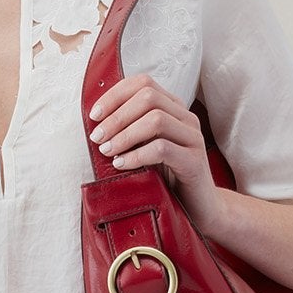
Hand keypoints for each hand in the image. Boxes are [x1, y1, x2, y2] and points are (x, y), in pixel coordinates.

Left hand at [87, 72, 219, 228]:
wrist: (198, 208)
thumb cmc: (166, 179)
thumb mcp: (145, 150)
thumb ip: (130, 133)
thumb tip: (96, 126)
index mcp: (173, 109)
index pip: (143, 83)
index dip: (115, 95)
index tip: (94, 116)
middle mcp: (185, 118)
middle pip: (148, 97)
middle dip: (117, 116)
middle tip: (97, 137)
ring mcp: (193, 138)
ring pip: (156, 120)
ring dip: (125, 135)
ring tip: (107, 151)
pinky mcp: (194, 161)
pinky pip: (162, 149)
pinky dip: (137, 155)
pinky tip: (121, 165)